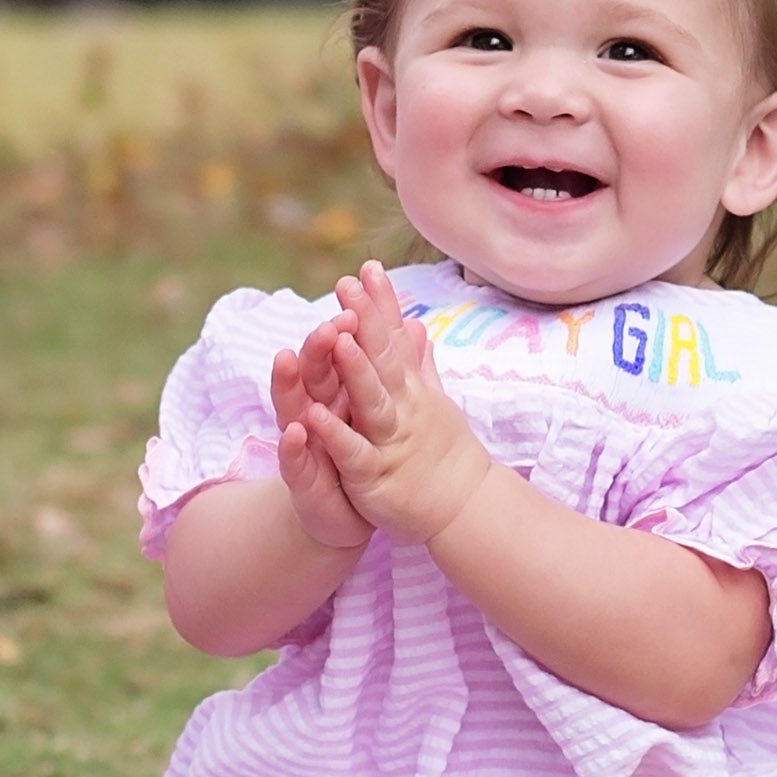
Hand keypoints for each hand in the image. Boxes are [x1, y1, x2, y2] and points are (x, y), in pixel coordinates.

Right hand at [271, 308, 372, 549]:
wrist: (345, 516)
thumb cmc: (362, 454)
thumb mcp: (379, 406)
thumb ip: (391, 365)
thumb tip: (411, 323)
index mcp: (339, 390)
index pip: (340, 346)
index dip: (350, 319)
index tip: (359, 286)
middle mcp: (317, 409)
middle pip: (315, 369)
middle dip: (318, 344)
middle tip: (328, 320)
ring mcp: (306, 443)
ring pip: (294, 407)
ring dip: (291, 383)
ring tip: (287, 357)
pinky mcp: (301, 480)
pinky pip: (295, 461)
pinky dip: (294, 445)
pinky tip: (297, 429)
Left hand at [300, 261, 492, 545]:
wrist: (463, 508)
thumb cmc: (443, 454)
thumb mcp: (431, 402)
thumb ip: (419, 364)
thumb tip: (416, 325)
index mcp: (411, 390)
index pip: (395, 339)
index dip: (383, 304)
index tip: (369, 267)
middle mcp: (403, 408)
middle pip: (383, 360)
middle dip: (366, 321)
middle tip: (347, 283)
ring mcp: (390, 440)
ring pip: (371, 400)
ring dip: (355, 369)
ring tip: (337, 335)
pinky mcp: (375, 475)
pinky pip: (353, 453)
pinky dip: (335, 435)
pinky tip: (313, 417)